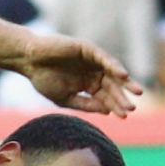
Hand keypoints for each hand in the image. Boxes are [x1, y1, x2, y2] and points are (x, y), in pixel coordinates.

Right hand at [17, 32, 142, 116]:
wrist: (28, 61)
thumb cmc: (42, 79)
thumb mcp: (65, 98)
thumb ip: (85, 104)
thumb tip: (107, 111)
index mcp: (86, 84)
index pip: (105, 97)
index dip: (115, 106)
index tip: (123, 116)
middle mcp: (91, 72)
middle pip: (112, 86)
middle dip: (122, 97)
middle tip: (131, 108)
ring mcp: (90, 60)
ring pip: (112, 72)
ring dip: (125, 82)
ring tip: (136, 92)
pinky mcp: (87, 48)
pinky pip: (104, 57)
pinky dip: (114, 66)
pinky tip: (122, 75)